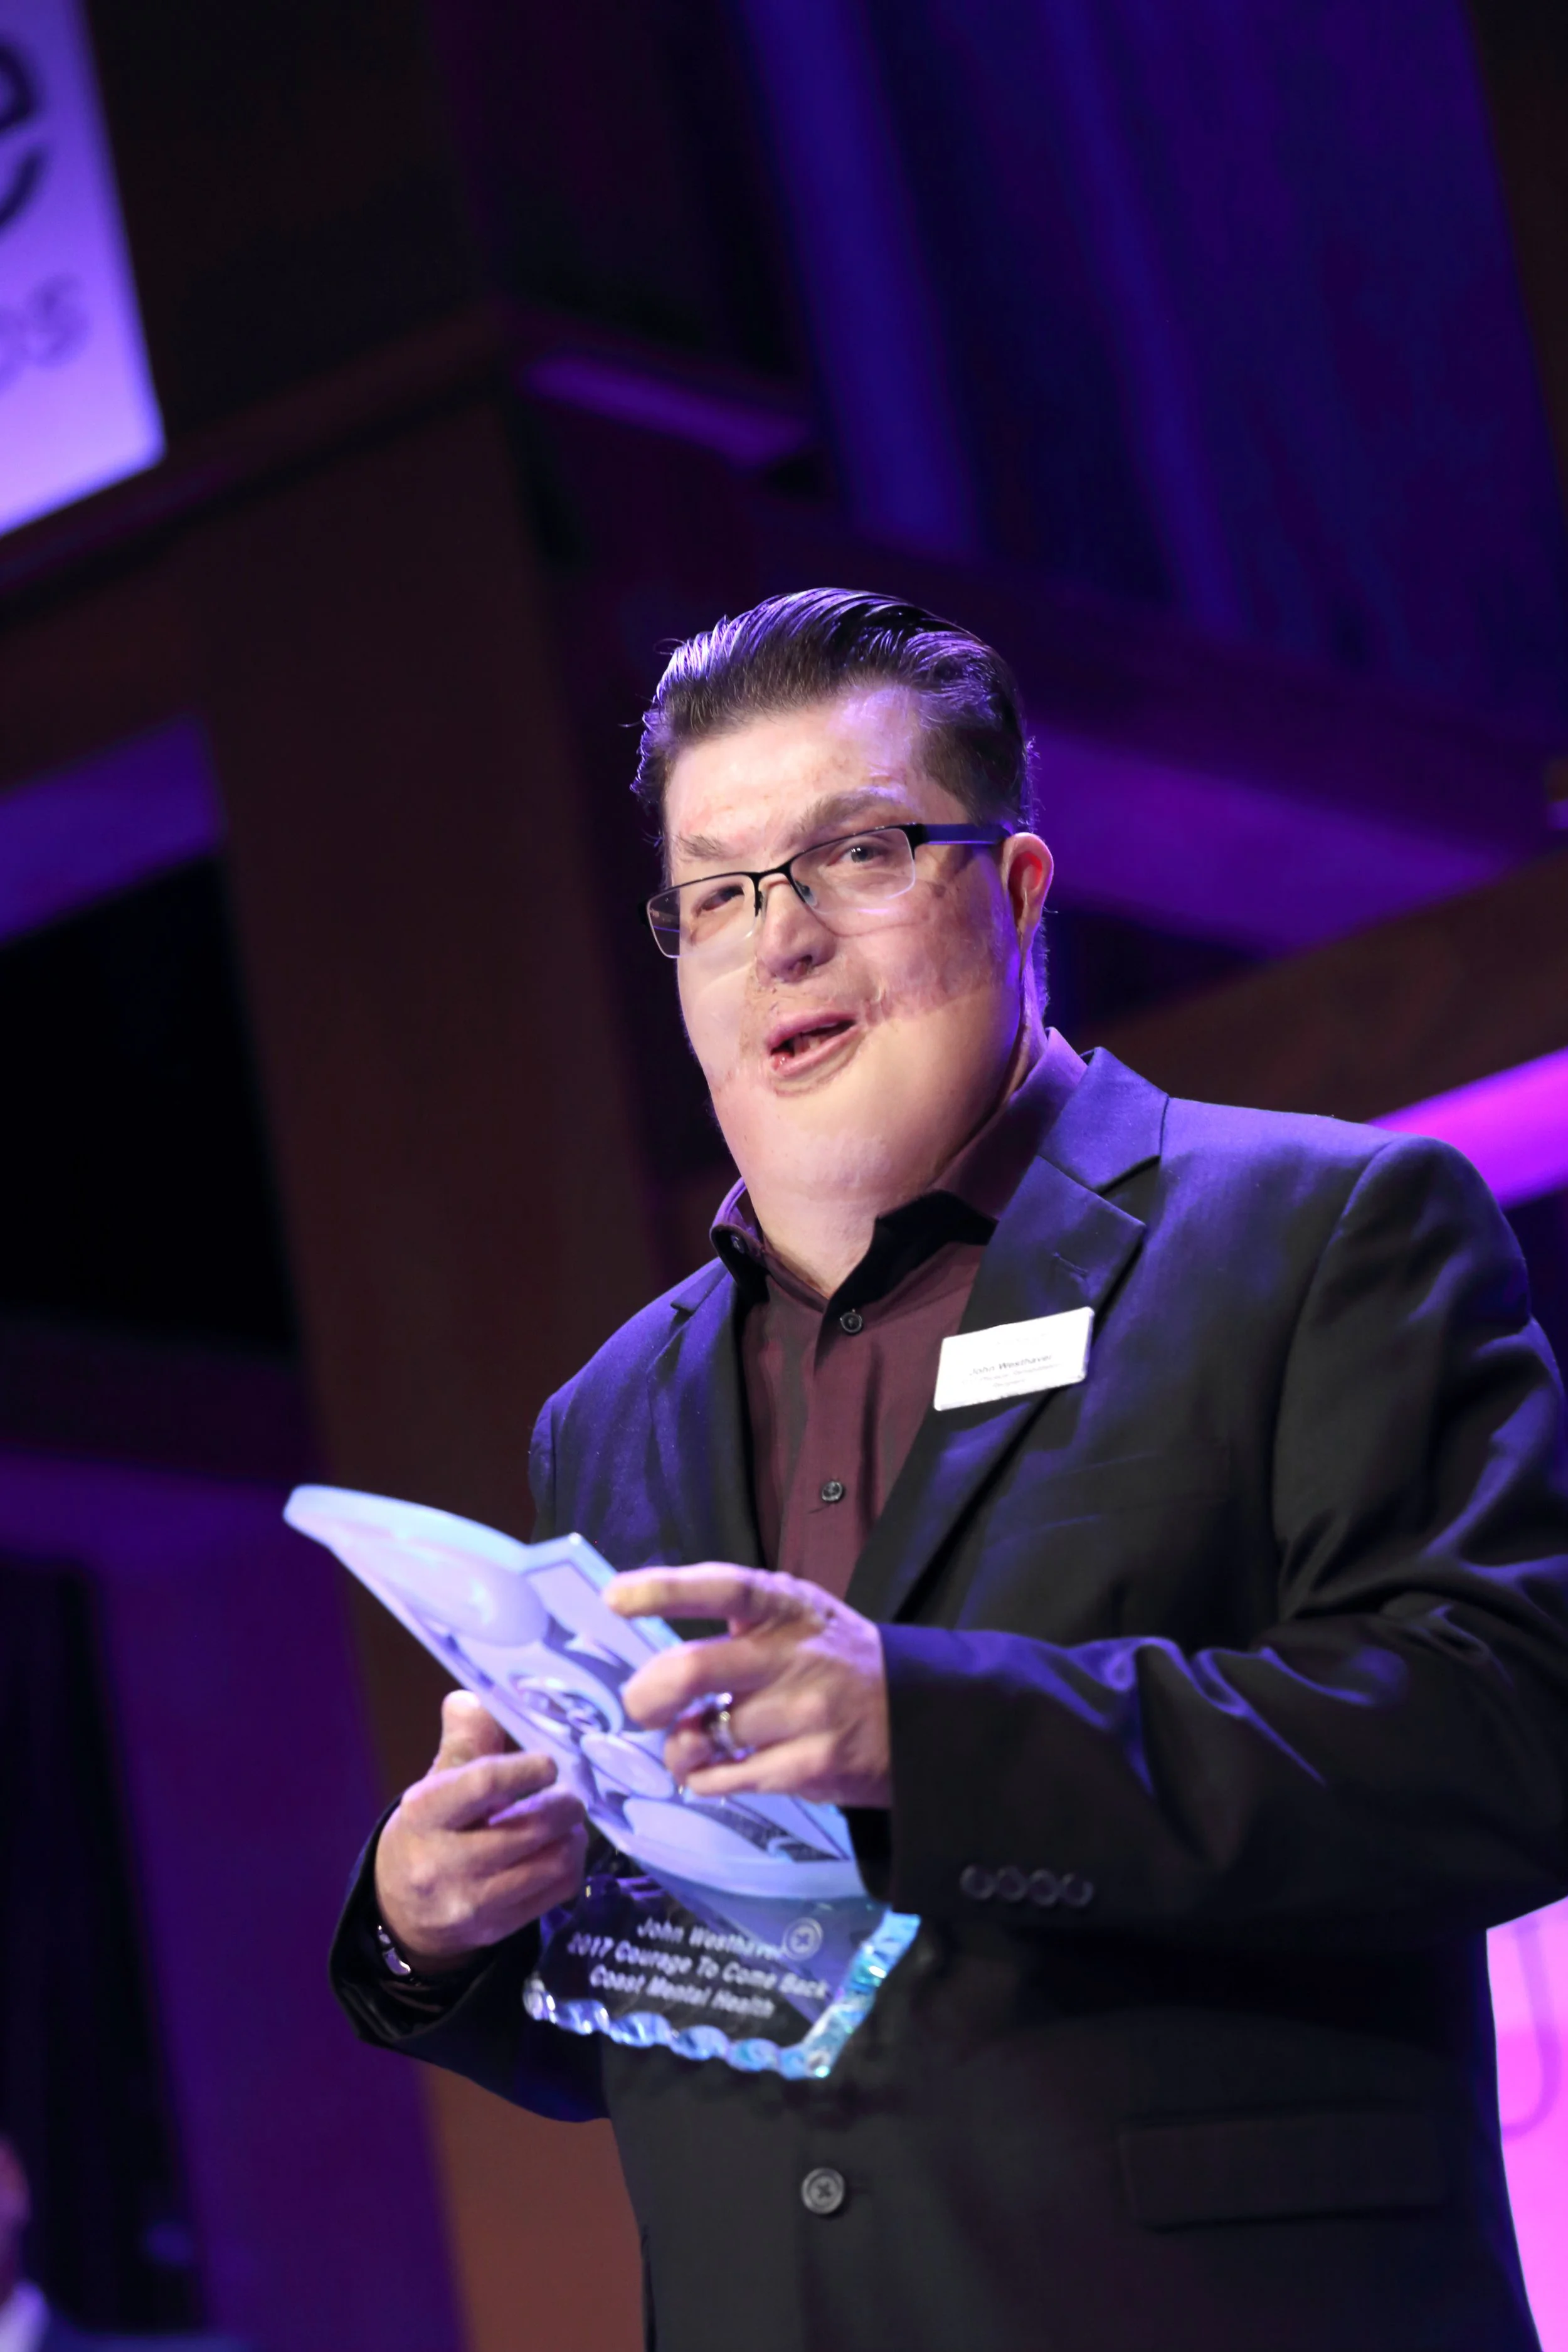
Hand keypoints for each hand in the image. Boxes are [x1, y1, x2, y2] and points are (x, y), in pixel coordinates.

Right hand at [374, 1692, 587, 1973]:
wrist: (402, 1910)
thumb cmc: (430, 1830)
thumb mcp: (436, 1784)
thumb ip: (464, 1741)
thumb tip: (476, 1698)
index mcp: (425, 1813)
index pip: (484, 1784)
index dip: (527, 1768)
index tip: (549, 1763)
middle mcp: (443, 1862)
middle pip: (529, 1829)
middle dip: (564, 1804)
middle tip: (570, 1793)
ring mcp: (471, 1902)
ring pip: (552, 1863)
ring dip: (573, 1836)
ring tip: (569, 1821)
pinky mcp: (496, 1929)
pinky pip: (557, 1892)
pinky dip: (572, 1866)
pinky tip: (562, 1849)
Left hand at [607, 1565, 890, 1807]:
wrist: (919, 1717)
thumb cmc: (837, 1662)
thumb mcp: (800, 1619)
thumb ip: (741, 1622)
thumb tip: (657, 1650)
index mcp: (788, 1607)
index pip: (723, 1586)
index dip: (664, 1590)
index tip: (614, 1598)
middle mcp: (795, 1655)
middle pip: (694, 1668)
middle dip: (647, 1693)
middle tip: (638, 1705)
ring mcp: (804, 1713)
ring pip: (705, 1734)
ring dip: (679, 1745)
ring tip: (689, 1741)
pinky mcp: (808, 1767)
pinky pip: (726, 1777)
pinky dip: (704, 1777)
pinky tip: (713, 1768)